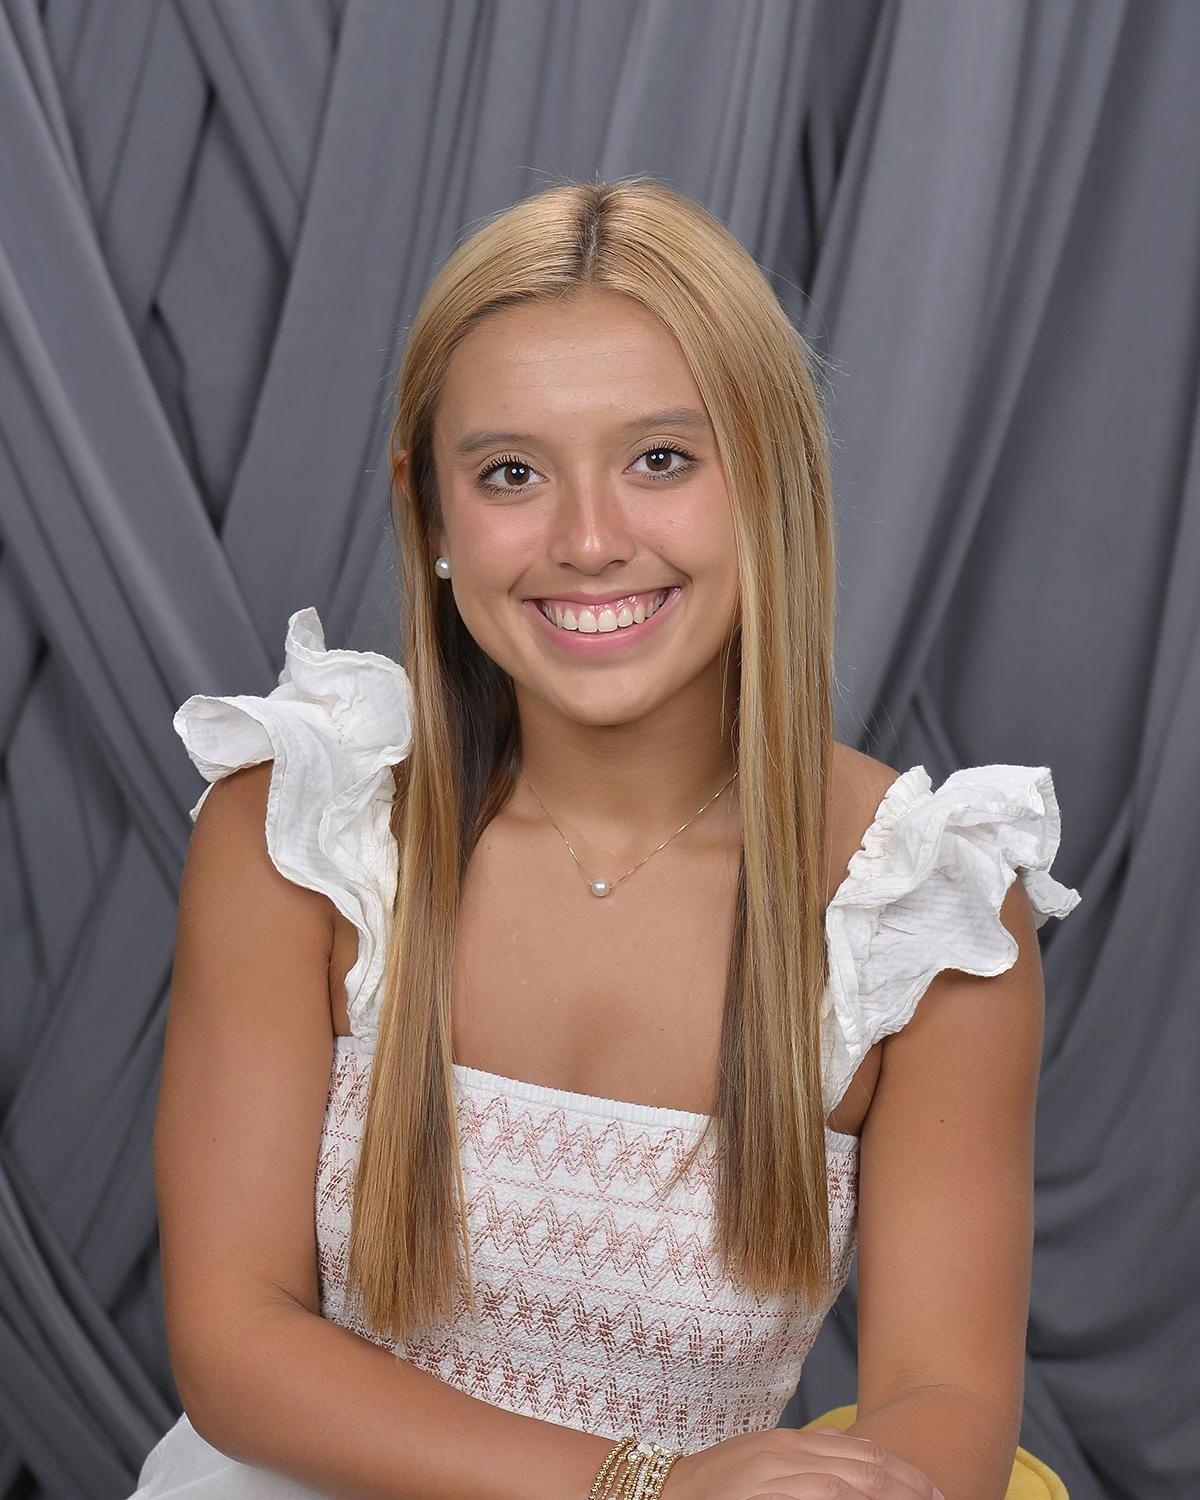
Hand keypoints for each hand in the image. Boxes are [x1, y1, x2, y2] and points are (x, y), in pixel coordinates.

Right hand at [662, 1425, 944, 1499]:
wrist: (658, 1494)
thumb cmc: (712, 1490)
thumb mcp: (762, 1467)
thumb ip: (804, 1466)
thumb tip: (854, 1461)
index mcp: (790, 1445)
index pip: (861, 1453)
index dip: (902, 1473)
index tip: (933, 1491)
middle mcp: (787, 1455)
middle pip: (864, 1468)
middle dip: (908, 1487)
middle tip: (942, 1499)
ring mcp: (776, 1477)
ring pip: (850, 1485)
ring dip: (889, 1496)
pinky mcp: (764, 1497)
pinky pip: (822, 1496)